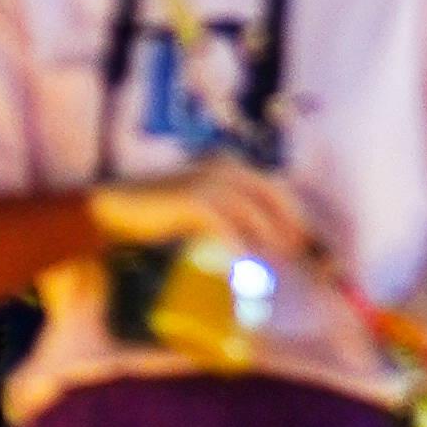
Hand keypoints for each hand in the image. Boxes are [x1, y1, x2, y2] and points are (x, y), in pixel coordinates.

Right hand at [86, 158, 316, 265]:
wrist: (118, 208)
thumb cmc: (163, 212)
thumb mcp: (206, 211)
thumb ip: (235, 219)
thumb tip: (267, 242)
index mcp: (230, 165)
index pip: (276, 187)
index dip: (296, 215)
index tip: (308, 243)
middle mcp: (224, 166)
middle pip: (272, 193)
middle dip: (291, 224)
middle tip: (301, 255)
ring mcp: (207, 180)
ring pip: (252, 208)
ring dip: (269, 236)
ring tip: (278, 261)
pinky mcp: (191, 199)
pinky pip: (223, 222)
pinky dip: (236, 242)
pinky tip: (241, 260)